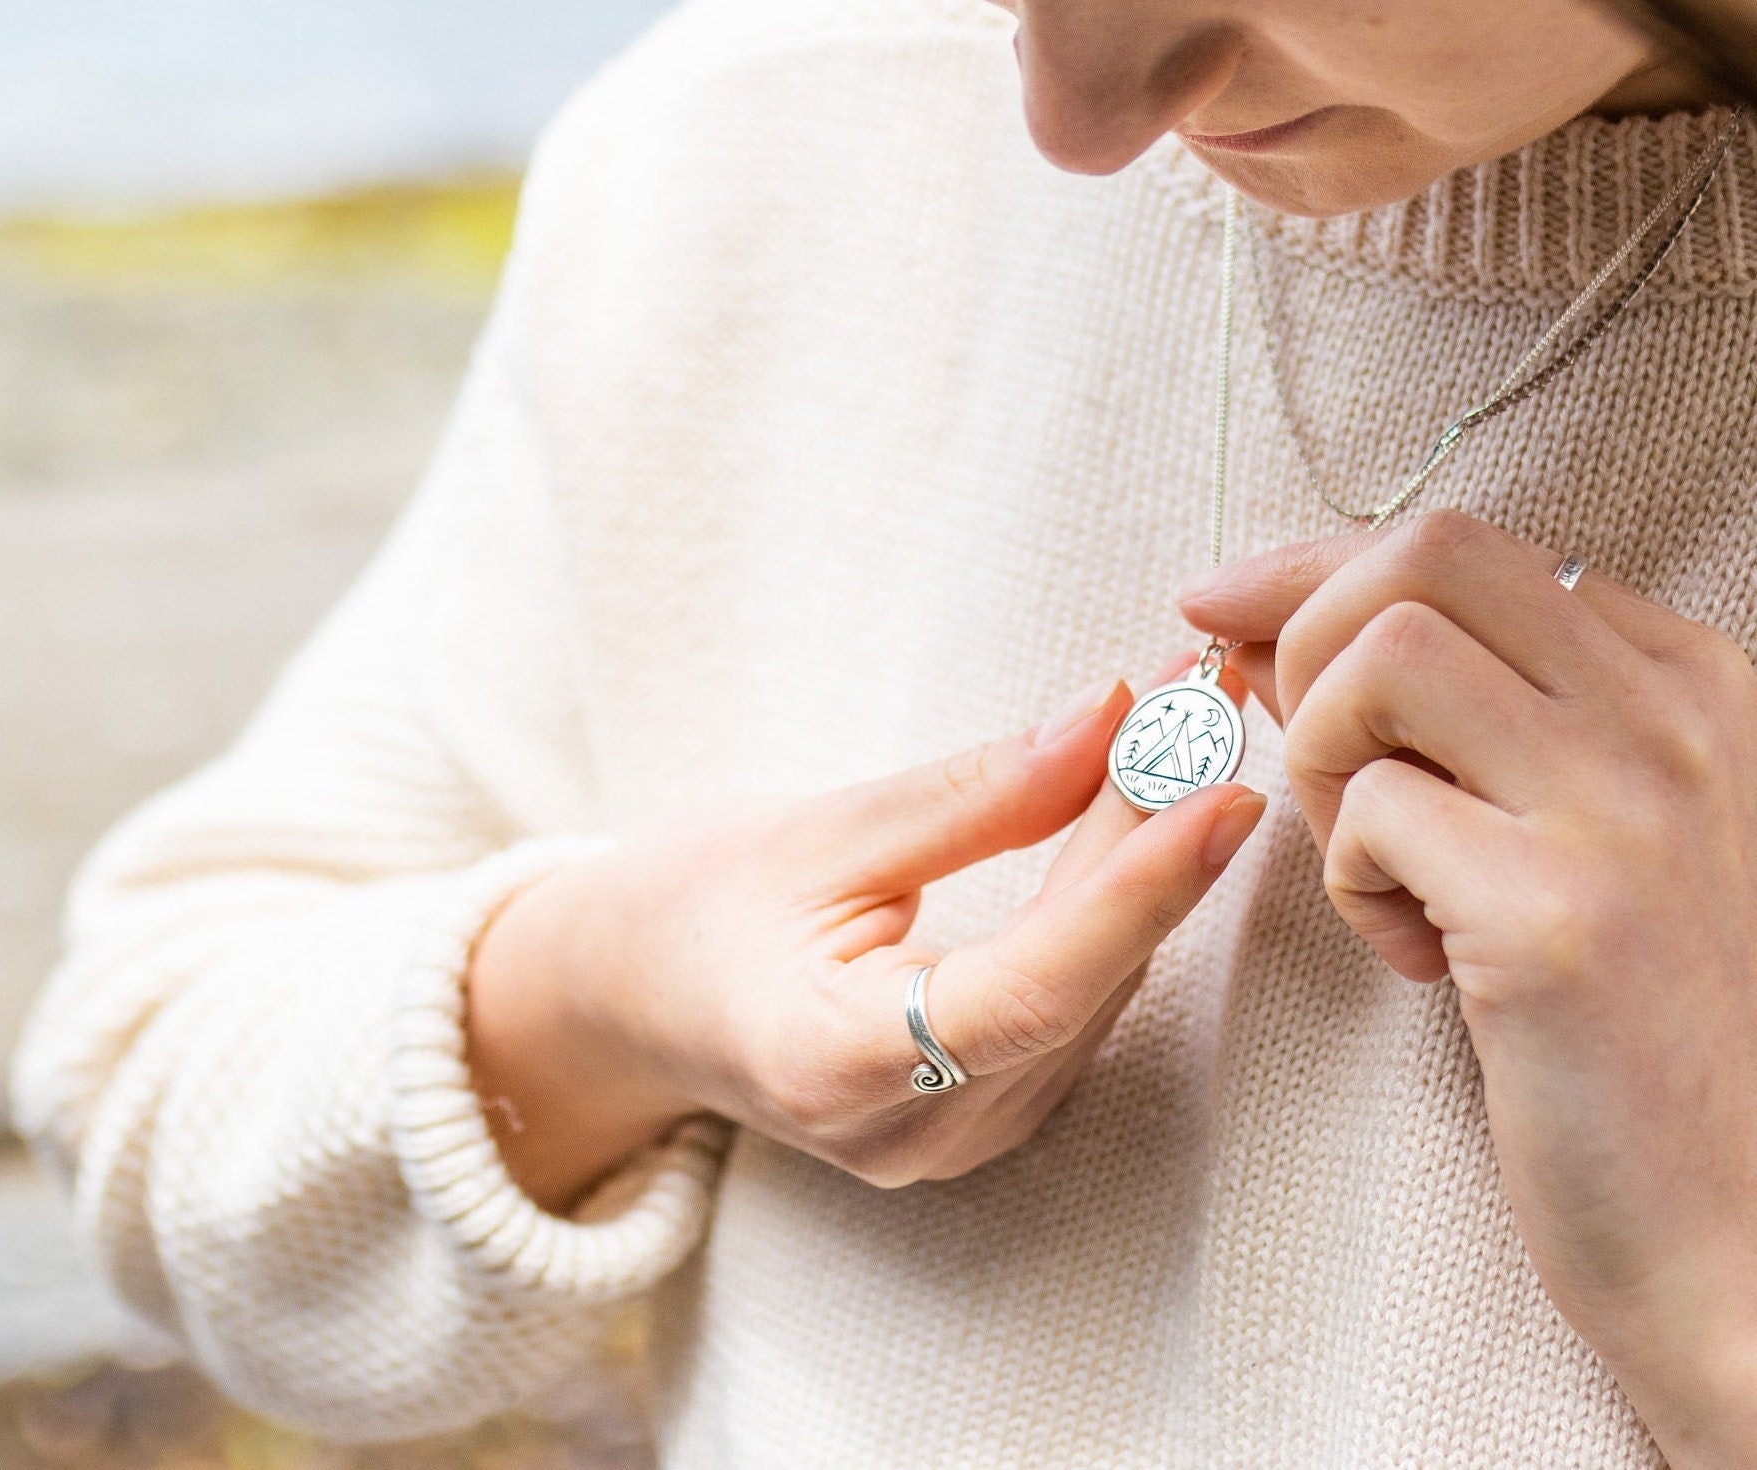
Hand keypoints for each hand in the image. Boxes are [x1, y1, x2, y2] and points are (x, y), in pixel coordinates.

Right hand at [467, 665, 1262, 1216]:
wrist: (631, 998)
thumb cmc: (695, 904)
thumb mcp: (816, 830)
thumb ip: (970, 793)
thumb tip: (1109, 718)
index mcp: (835, 1064)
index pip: (1029, 989)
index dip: (1135, 891)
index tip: (1218, 789)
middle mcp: (911, 1133)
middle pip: (1077, 979)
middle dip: (1152, 838)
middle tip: (1208, 705)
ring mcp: (951, 1143)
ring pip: (1092, 994)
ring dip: (1142, 865)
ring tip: (1179, 737)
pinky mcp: (980, 1120)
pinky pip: (1077, 1010)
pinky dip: (1110, 911)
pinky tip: (1136, 822)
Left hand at [1181, 510, 1756, 1469]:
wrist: (1744, 1240)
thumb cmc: (1643, 1031)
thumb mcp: (1588, 833)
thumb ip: (1473, 720)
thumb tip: (1274, 628)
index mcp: (1692, 688)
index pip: (1466, 546)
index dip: (1318, 571)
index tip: (1236, 618)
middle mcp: (1675, 724)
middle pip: (1422, 555)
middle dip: (1303, 625)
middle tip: (1290, 739)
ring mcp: (1626, 813)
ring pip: (1382, 656)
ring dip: (1320, 752)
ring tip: (1371, 865)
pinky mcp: (1560, 920)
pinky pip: (1371, 810)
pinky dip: (1347, 878)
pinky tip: (1415, 956)